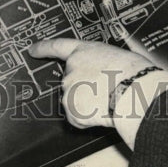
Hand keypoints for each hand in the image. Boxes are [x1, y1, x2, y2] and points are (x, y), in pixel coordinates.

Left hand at [28, 39, 167, 129]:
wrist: (134, 92)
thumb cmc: (134, 74)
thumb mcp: (116, 57)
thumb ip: (99, 63)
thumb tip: (101, 75)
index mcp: (83, 52)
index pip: (57, 47)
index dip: (43, 49)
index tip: (33, 50)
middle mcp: (71, 70)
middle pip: (71, 81)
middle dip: (83, 88)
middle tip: (104, 91)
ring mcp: (68, 91)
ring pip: (74, 101)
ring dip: (87, 104)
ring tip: (107, 101)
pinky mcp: (71, 110)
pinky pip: (78, 118)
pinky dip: (88, 119)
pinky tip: (102, 112)